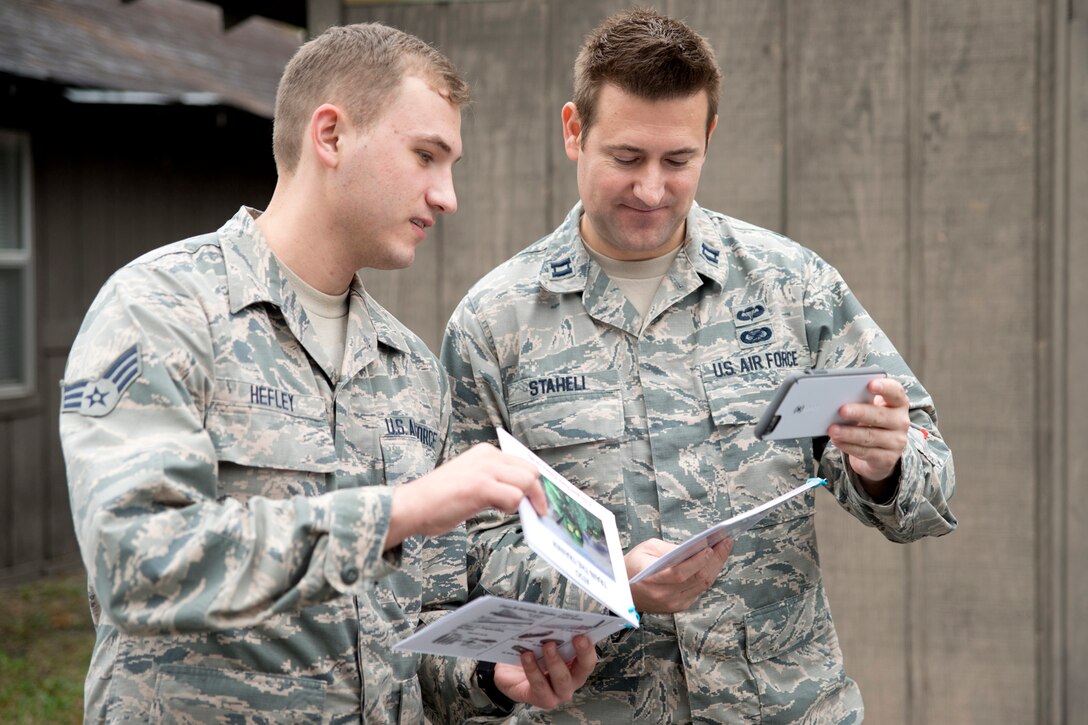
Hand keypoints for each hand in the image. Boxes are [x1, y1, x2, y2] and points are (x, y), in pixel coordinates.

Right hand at [385, 443, 545, 547]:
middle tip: (539, 510)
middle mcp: (488, 456)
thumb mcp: (471, 480)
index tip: (542, 497)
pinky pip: (514, 496)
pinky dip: (513, 507)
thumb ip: (495, 482)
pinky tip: (498, 511)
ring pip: (528, 481)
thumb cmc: (438, 500)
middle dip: (539, 492)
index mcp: (485, 452)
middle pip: (531, 470)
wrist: (412, 506)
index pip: (524, 462)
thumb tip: (521, 495)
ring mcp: (485, 470)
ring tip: (514, 511)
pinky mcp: (481, 486)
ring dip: (526, 500)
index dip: (537, 482)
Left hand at [494, 635, 596, 709]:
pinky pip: (540, 685)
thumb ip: (552, 633)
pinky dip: (533, 669)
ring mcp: (558, 693)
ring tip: (547, 645)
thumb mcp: (542, 641)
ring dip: (555, 660)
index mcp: (576, 666)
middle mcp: (571, 681)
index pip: (589, 658)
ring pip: (562, 679)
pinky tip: (526, 655)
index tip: (582, 635)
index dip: (588, 648)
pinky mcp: (541, 699)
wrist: (507, 674)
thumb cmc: (531, 654)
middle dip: (581, 653)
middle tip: (574, 637)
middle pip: (583, 670)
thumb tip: (554, 617)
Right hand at [625, 537, 731, 613]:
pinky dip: (708, 575)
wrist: (622, 591)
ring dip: (716, 566)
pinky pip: (699, 590)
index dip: (696, 561)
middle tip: (726, 542)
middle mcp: (664, 595)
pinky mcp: (679, 606)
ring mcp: (672, 603)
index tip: (710, 547)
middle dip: (715, 559)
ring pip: (702, 585)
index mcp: (651, 580)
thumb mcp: (645, 549)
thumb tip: (693, 547)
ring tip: (724, 549)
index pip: (679, 573)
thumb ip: (668, 549)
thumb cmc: (633, 565)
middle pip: (696, 579)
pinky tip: (714, 562)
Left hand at [828, 376, 910, 496]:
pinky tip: (836, 440)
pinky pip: (865, 452)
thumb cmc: (872, 422)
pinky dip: (848, 446)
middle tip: (842, 410)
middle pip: (880, 416)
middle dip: (860, 412)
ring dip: (848, 433)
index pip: (895, 392)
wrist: (879, 452)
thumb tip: (837, 397)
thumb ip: (861, 400)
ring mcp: (896, 442)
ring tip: (832, 429)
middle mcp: (901, 422)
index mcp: (898, 403)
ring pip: (870, 436)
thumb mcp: (870, 409)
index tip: (870, 384)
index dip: (884, 387)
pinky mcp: (887, 458)